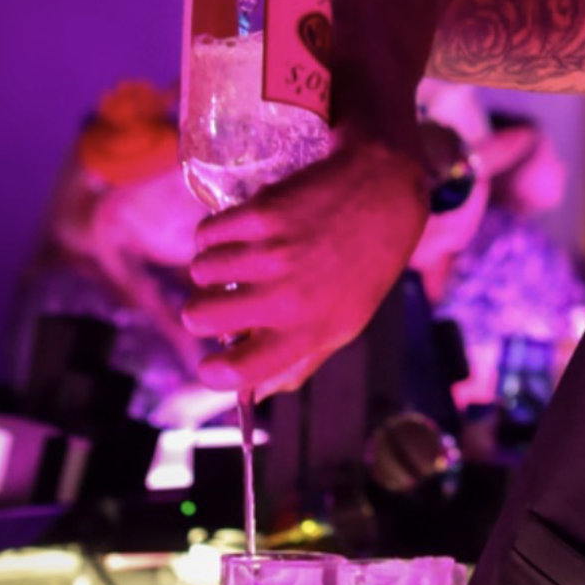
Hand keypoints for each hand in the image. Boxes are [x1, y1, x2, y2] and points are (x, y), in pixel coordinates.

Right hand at [181, 129, 428, 399]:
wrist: (386, 191)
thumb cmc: (367, 262)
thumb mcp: (348, 320)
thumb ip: (300, 360)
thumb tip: (256, 393)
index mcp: (310, 330)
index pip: (240, 371)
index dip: (213, 374)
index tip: (212, 365)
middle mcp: (288, 297)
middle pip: (198, 317)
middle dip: (203, 310)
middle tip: (225, 298)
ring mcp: (272, 253)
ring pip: (199, 272)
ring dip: (213, 267)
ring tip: (244, 258)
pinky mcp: (262, 213)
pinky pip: (206, 234)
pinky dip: (216, 233)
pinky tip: (243, 232)